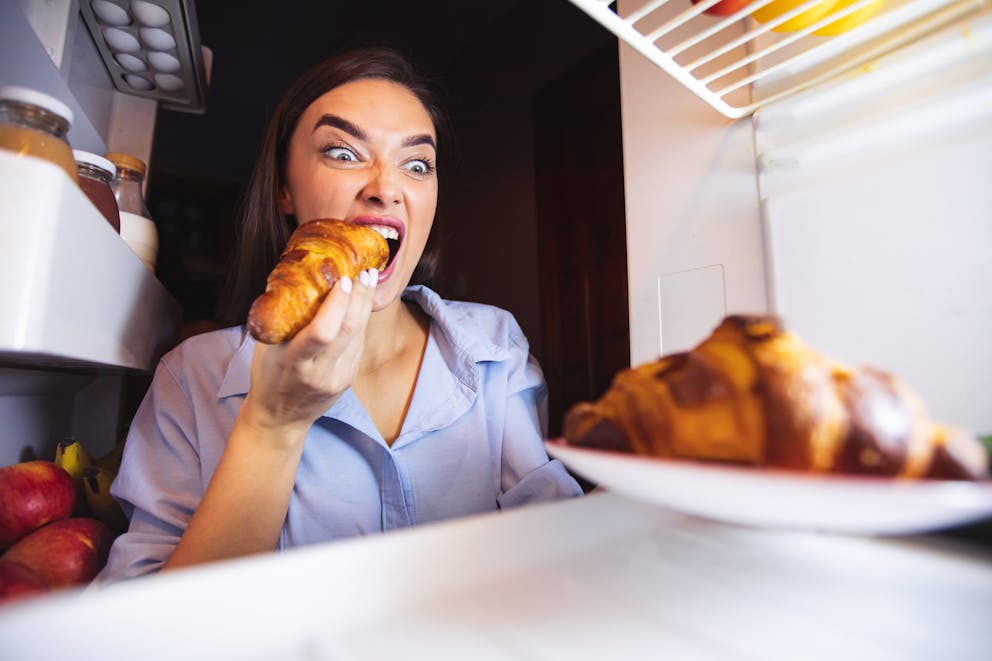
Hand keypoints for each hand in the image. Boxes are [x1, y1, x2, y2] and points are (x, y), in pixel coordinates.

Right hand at [242, 269, 377, 435]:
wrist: (280, 417)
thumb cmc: (268, 375)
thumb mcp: (266, 348)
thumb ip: (282, 318)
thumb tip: (296, 276)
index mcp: (295, 362)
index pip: (322, 332)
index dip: (337, 304)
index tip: (343, 280)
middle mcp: (321, 372)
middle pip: (349, 330)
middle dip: (360, 297)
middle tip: (363, 271)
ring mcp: (339, 377)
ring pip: (359, 335)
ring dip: (365, 304)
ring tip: (367, 279)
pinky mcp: (349, 378)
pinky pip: (359, 344)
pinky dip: (361, 321)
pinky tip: (361, 303)